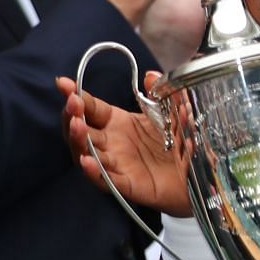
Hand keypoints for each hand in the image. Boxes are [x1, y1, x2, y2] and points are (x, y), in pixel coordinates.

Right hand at [58, 74, 192, 215]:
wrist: (195, 172)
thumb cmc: (176, 141)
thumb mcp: (169, 112)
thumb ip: (159, 94)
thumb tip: (150, 75)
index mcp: (116, 123)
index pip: (90, 108)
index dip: (76, 95)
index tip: (64, 83)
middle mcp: (111, 143)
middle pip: (82, 130)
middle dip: (73, 116)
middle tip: (72, 103)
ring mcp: (116, 164)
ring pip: (88, 154)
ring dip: (79, 141)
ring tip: (76, 126)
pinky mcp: (128, 185)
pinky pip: (107, 180)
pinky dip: (95, 172)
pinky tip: (87, 161)